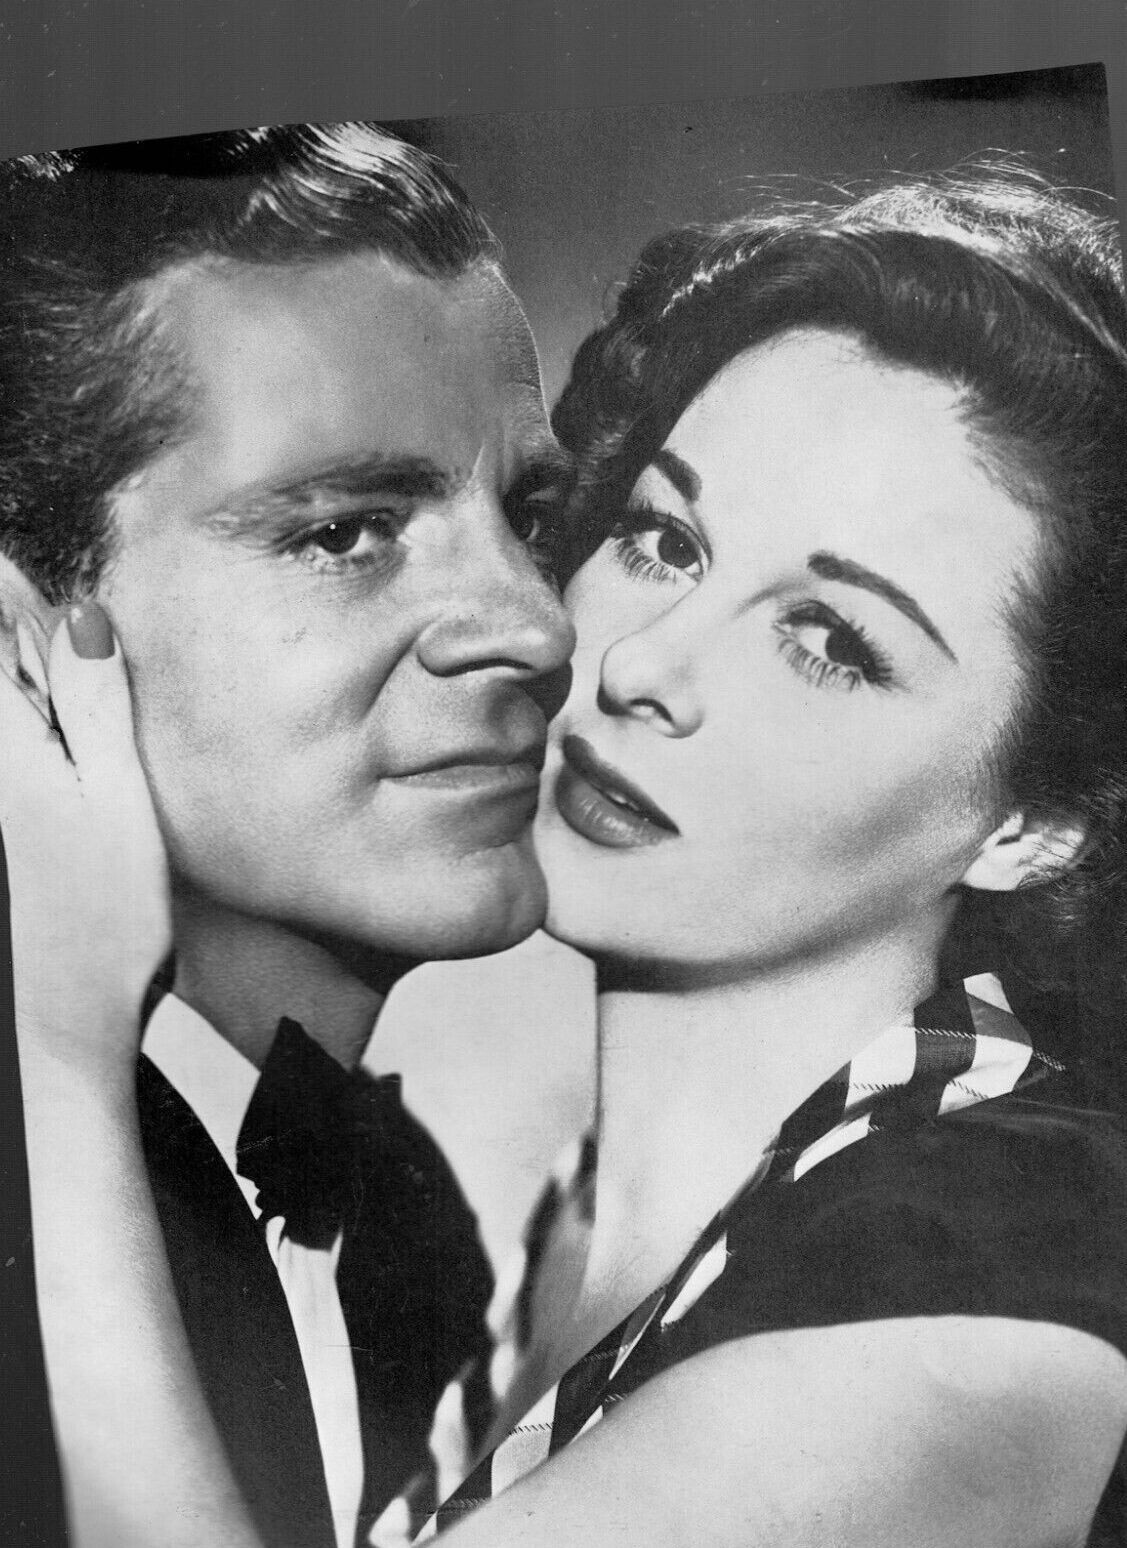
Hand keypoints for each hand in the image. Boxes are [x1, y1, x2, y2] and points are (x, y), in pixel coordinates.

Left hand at [1, 601, 170, 1074]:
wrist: (55, 1031)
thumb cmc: (103, 929)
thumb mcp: (119, 808)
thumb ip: (95, 710)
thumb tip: (80, 620)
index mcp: (5, 754)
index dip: (7, 590)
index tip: (15, 554)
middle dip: (14, 639)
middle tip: (48, 631)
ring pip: (3, 723)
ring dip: (20, 690)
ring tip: (52, 687)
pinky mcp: (0, 839)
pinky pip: (10, 761)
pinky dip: (28, 740)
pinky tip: (51, 760)